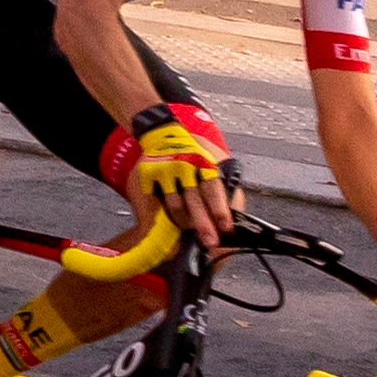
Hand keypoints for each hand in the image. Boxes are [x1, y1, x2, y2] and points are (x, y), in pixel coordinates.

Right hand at [112, 107, 237, 250]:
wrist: (161, 134)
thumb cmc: (190, 156)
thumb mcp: (208, 165)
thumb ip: (217, 189)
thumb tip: (228, 222)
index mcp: (204, 163)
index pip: (214, 189)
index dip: (221, 210)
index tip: (226, 229)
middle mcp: (185, 165)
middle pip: (195, 199)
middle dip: (204, 224)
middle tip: (210, 243)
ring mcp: (165, 169)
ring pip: (176, 204)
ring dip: (184, 221)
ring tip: (189, 230)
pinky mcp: (148, 174)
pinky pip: (156, 201)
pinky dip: (164, 214)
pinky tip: (170, 221)